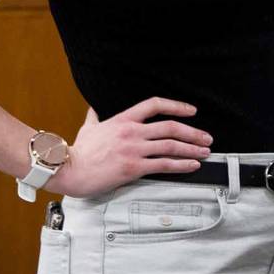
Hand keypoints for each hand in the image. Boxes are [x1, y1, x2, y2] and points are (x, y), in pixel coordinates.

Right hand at [51, 97, 213, 197]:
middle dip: (193, 132)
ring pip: (171, 146)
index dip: (177, 106)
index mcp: (123, 119)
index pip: (155, 105)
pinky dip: (182, 165)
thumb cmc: (77, 151)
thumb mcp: (88, 128)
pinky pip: (164, 165)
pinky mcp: (134, 167)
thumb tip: (93, 109)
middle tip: (206, 138)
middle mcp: (132, 131)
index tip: (191, 111)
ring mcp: (134, 149)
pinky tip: (192, 166)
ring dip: (192, 149)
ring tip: (205, 152)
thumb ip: (94, 117)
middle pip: (170, 127)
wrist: (67, 169)